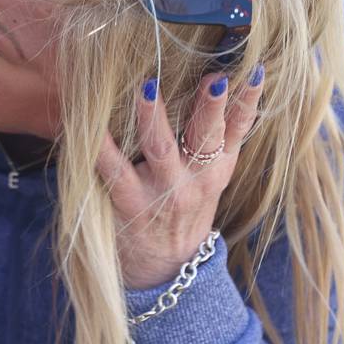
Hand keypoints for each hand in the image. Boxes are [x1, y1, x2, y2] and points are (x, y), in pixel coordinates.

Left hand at [97, 67, 263, 289]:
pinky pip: (113, 170)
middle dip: (210, 107)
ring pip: (160, 148)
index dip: (247, 101)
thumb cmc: (184, 210)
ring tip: (147, 87)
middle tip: (213, 78)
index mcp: (217, 168)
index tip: (255, 71)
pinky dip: (100, 147)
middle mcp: (195, 180)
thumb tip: (216, 81)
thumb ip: (214, 139)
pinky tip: (88, 125)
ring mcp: (163, 192)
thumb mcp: (211, 179)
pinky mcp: (130, 204)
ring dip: (153, 116)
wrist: (167, 271)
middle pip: (205, 137)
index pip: (238, 129)